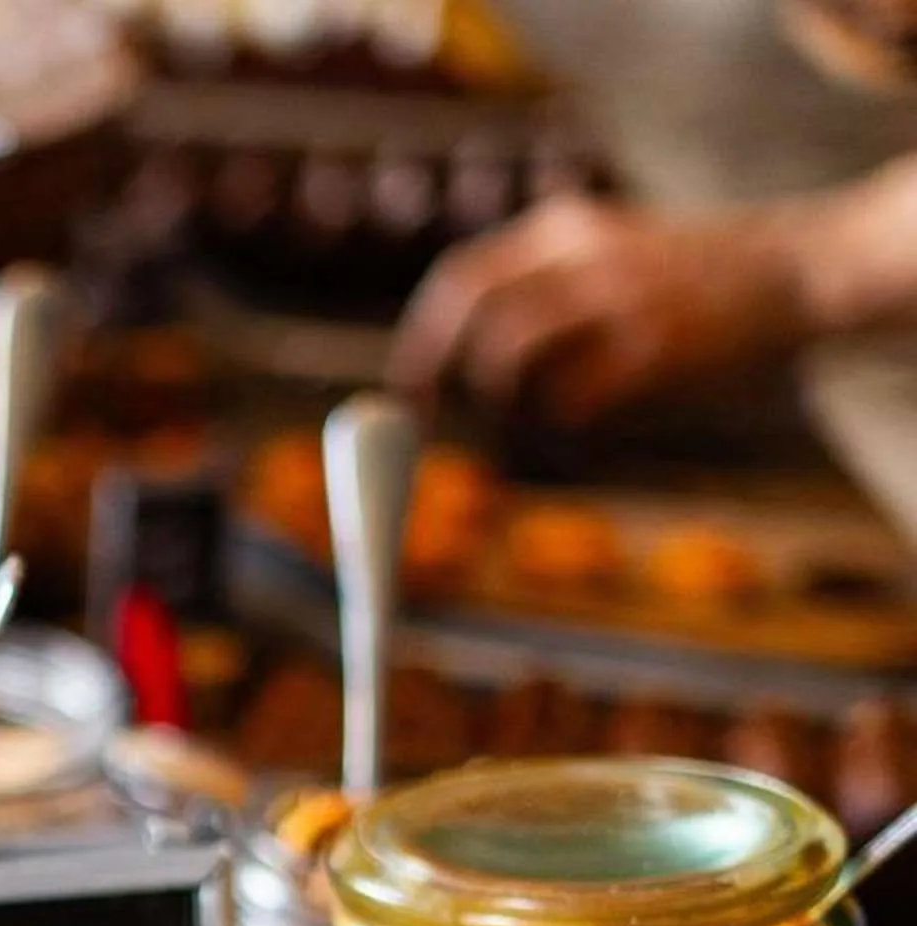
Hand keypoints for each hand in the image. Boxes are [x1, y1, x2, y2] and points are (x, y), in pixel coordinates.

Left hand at [389, 195, 816, 425]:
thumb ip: (534, 287)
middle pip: (471, 312)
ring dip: (499, 400)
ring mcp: (620, 297)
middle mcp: (585, 253)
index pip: (460, 278)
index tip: (408, 390)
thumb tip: (446, 360)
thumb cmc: (684, 278)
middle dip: (434, 371)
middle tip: (429, 417)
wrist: (796, 268)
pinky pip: (569, 399)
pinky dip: (559, 420)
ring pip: (508, 355)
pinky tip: (589, 416)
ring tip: (533, 412)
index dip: (422, 340)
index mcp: (563, 227)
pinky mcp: (655, 347)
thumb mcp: (602, 252)